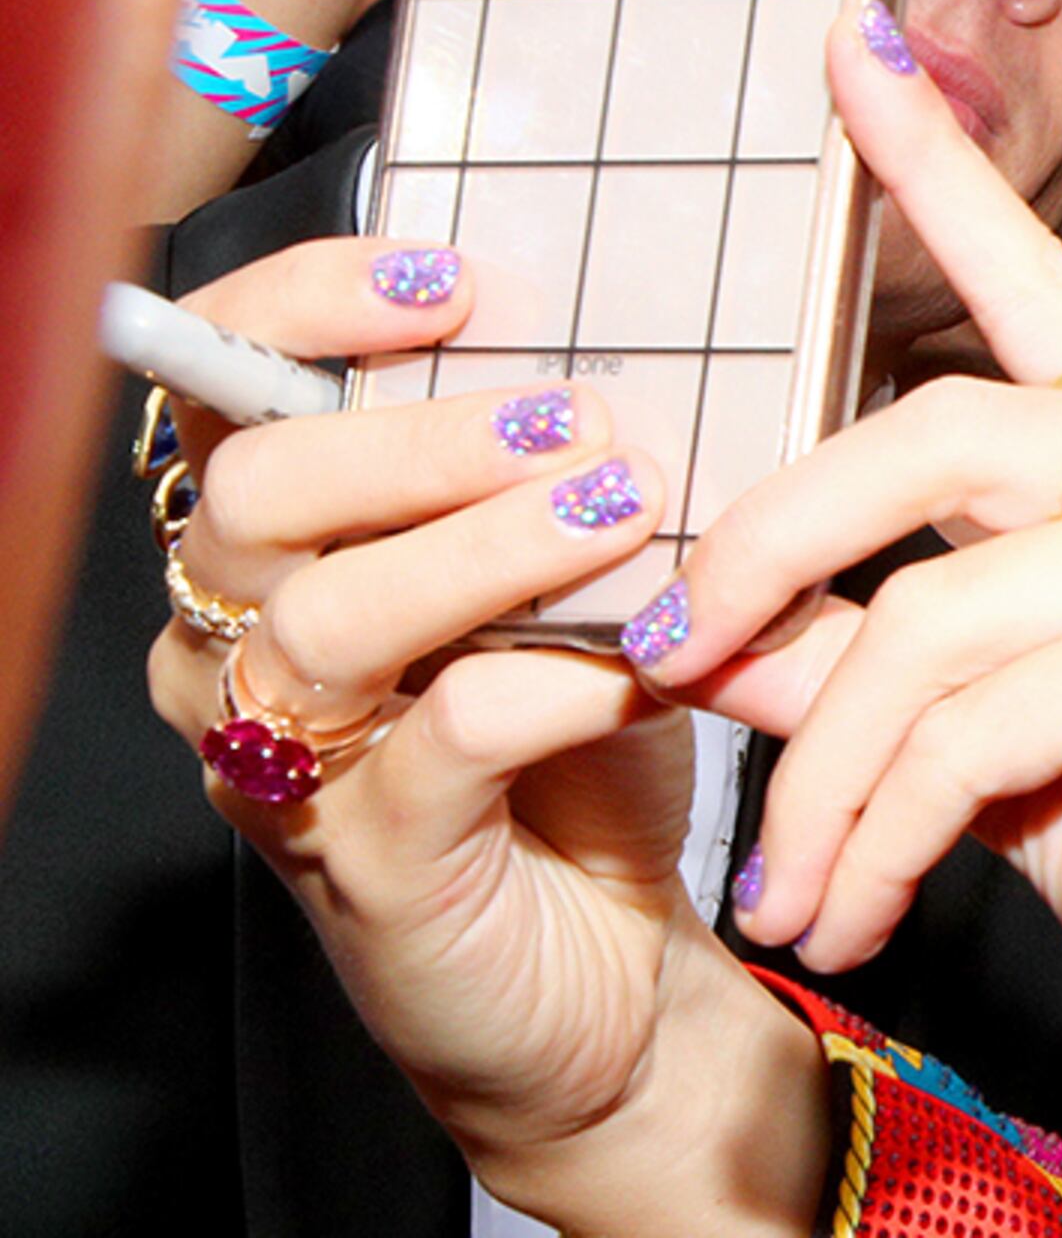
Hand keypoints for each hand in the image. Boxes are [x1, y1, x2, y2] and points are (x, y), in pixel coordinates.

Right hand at [141, 241, 825, 1231]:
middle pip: (258, 495)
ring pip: (330, 616)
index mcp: (281, 548)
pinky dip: (554, 682)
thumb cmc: (582, 743)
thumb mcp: (582, 579)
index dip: (310, 311)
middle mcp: (241, 646)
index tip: (455, 282)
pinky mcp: (374, 865)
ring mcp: (290, 763)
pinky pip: (439, 741)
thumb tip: (655, 337)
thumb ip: (572, 468)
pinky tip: (646, 664)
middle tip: (578, 423)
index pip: (225, 388)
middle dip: (423, 439)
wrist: (615, 961)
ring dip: (490, 546)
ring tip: (622, 510)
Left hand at [638, 15, 1061, 1229]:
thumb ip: (921, 695)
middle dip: (776, 527)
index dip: (946, 175)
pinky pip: (965, 716)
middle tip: (672, 644)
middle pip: (948, 421)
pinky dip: (876, 826)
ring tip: (797, 895)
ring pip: (933, 600)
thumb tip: (741, 637)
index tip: (851, 52)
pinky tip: (858, 917)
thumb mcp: (1061, 796)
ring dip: (822, 763)